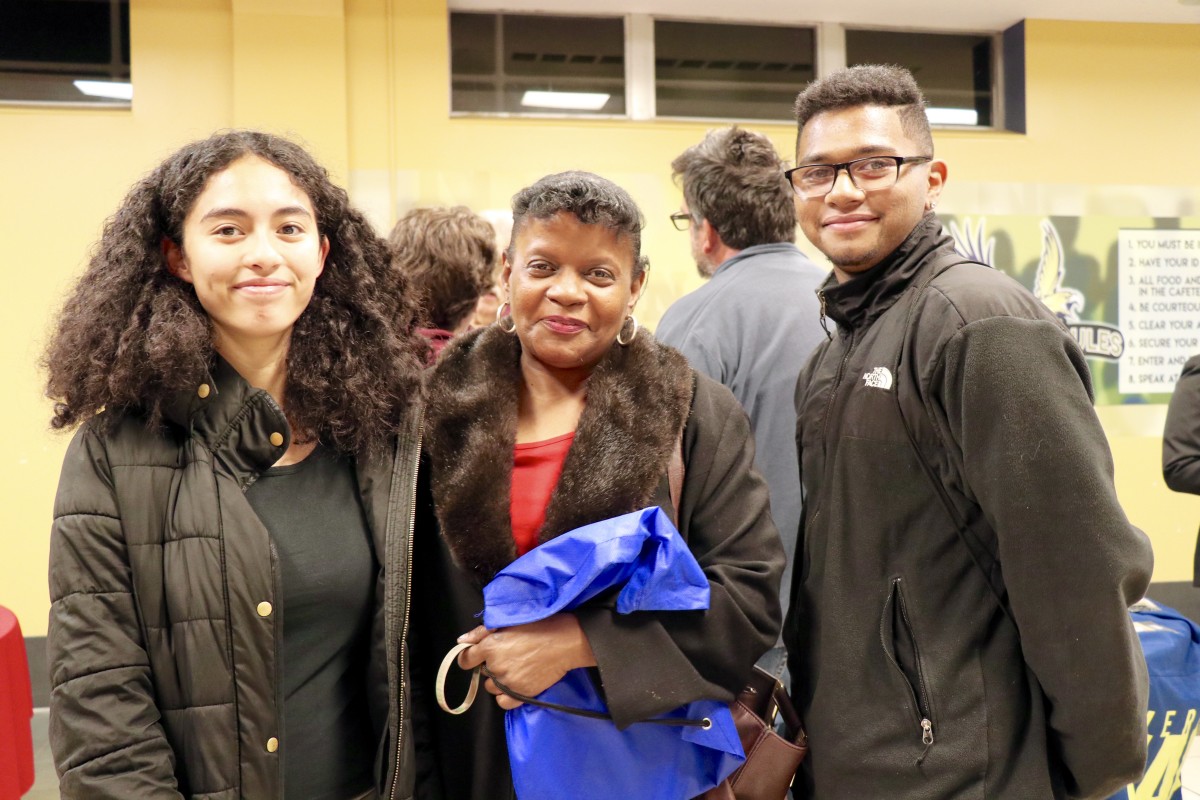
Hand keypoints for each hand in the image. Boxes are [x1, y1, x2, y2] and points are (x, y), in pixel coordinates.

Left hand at [455, 614, 596, 709]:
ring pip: (491, 687)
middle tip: (509, 654)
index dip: (470, 657)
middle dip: (491, 665)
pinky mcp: (520, 694)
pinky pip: (502, 702)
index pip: (465, 659)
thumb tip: (462, 641)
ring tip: (517, 667)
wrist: (566, 642)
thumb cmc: (540, 626)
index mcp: (490, 646)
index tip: (477, 656)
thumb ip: (481, 632)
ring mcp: (508, 682)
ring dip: (499, 679)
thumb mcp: (509, 622)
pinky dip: (506, 695)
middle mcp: (496, 666)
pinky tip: (516, 683)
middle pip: (482, 672)